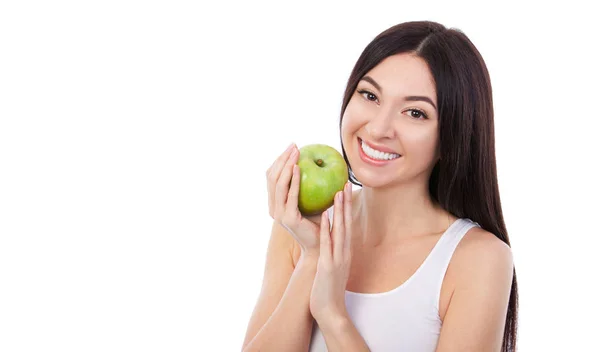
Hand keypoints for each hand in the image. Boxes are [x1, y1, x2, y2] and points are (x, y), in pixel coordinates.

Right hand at [266, 143, 320, 254]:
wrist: (321, 246)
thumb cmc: (320, 222)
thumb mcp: (312, 200)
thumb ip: (309, 185)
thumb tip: (316, 160)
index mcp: (275, 204)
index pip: (272, 177)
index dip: (279, 161)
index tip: (292, 147)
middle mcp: (273, 208)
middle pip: (271, 177)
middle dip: (281, 159)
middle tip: (294, 145)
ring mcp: (279, 214)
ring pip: (277, 184)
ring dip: (285, 165)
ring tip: (296, 152)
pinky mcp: (288, 218)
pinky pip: (289, 195)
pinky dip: (292, 180)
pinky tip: (298, 168)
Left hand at [309, 182, 352, 326]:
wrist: (330, 310)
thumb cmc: (327, 289)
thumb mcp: (331, 267)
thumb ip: (331, 252)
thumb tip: (327, 240)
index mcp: (344, 251)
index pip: (346, 225)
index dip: (346, 208)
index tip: (344, 190)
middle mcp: (344, 252)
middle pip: (346, 223)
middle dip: (346, 203)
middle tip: (345, 183)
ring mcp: (338, 258)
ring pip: (340, 230)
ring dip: (340, 211)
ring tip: (339, 193)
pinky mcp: (329, 266)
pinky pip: (328, 244)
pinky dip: (327, 229)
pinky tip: (325, 217)